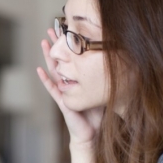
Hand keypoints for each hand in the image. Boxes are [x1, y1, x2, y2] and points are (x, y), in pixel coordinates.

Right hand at [38, 28, 103, 145]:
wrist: (92, 133)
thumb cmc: (97, 115)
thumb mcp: (103, 91)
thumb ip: (106, 80)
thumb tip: (122, 63)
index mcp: (78, 80)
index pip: (72, 58)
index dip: (68, 45)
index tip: (67, 29)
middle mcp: (69, 83)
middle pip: (61, 59)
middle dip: (56, 45)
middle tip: (51, 28)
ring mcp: (64, 91)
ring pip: (54, 70)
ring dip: (48, 57)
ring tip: (43, 43)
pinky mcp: (63, 102)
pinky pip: (53, 89)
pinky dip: (46, 80)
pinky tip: (40, 70)